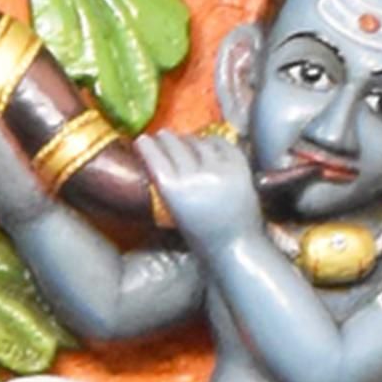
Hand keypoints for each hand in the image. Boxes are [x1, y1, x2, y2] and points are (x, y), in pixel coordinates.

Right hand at [137, 121, 266, 254]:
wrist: (235, 246)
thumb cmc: (201, 235)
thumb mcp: (175, 210)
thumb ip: (169, 182)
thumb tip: (163, 154)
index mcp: (175, 192)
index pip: (155, 158)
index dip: (147, 146)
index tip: (142, 140)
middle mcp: (195, 176)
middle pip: (175, 146)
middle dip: (165, 139)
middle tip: (162, 136)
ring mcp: (219, 169)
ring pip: (198, 141)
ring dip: (189, 140)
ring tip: (186, 142)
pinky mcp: (239, 166)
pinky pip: (221, 143)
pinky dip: (212, 142)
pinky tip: (207, 144)